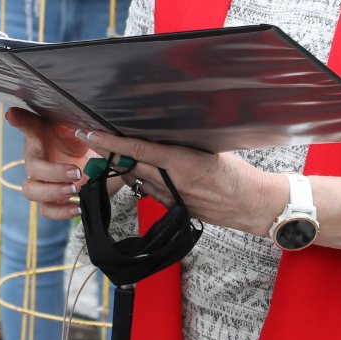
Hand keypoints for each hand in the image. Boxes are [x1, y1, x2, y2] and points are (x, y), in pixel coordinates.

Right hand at [7, 107, 95, 219]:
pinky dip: (61, 212)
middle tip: (75, 173)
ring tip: (75, 190)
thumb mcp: (77, 127)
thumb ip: (69, 120)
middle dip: (52, 173)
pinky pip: (48, 211)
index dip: (19, 120)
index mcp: (40, 139)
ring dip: (53, 193)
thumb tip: (59, 107)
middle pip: (32, 169)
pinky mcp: (53, 200)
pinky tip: (77, 208)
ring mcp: (42, 182)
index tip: (11, 114)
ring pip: (33, 192)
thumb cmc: (79, 141)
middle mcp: (37, 161)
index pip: (28, 125)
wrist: (92, 164)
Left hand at [64, 126, 284, 235]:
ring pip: (136, 180)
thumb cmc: (237, 174)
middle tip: (89, 138)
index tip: (92, 134)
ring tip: (104, 151)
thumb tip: (161, 131)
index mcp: (182, 163)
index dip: (112, 142)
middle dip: (107, 152)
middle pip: (130, 166)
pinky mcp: (173, 208)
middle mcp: (172, 183)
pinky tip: (133, 170)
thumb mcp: (211, 150)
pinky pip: (149, 191)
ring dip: (120, 166)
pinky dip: (138, 179)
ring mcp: (171, 198)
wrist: (251, 205)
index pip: (138, 149)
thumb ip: (183, 144)